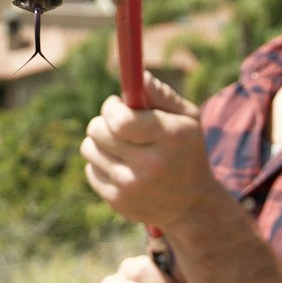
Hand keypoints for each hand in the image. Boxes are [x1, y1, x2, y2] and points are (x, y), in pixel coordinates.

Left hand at [81, 73, 215, 227]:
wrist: (192, 206)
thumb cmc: (186, 150)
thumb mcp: (187, 119)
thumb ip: (162, 95)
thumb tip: (139, 76)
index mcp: (168, 138)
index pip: (120, 120)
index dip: (111, 107)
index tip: (116, 105)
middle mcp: (150, 165)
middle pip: (98, 131)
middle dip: (103, 121)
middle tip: (118, 124)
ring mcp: (131, 187)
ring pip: (89, 148)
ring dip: (100, 142)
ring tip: (121, 146)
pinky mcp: (117, 201)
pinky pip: (90, 169)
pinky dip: (101, 163)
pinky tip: (122, 167)